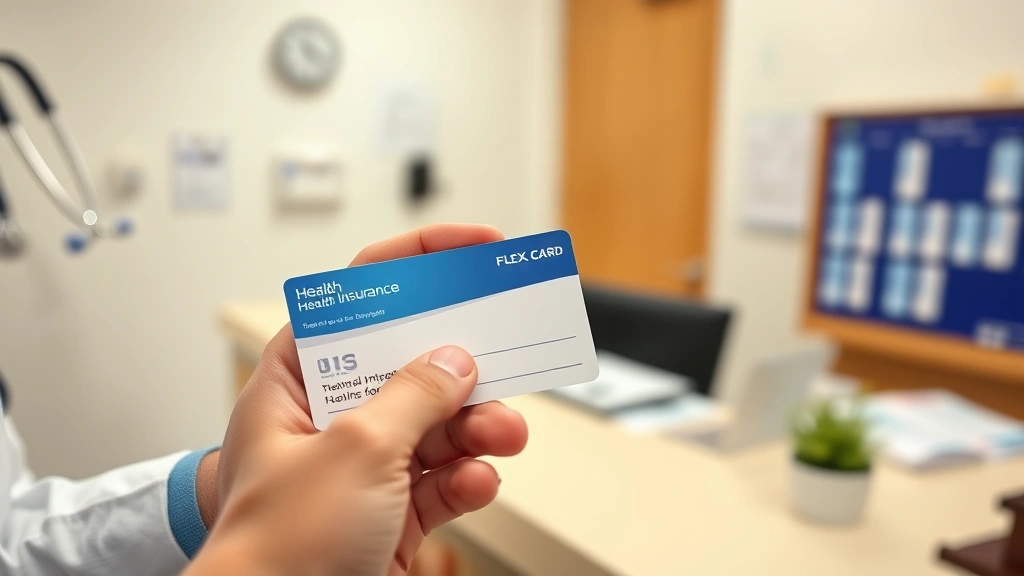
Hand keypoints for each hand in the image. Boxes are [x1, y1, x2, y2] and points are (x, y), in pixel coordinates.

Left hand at [186, 224, 527, 575]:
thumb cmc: (277, 546)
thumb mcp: (355, 451)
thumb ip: (413, 395)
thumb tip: (454, 360)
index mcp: (299, 379)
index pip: (360, 293)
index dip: (419, 258)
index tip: (477, 248)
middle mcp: (332, 414)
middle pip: (414, 358)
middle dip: (466, 361)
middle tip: (511, 347)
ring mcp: (367, 463)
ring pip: (440, 421)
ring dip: (479, 425)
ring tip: (502, 434)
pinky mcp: (394, 509)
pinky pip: (445, 477)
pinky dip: (468, 478)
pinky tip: (474, 484)